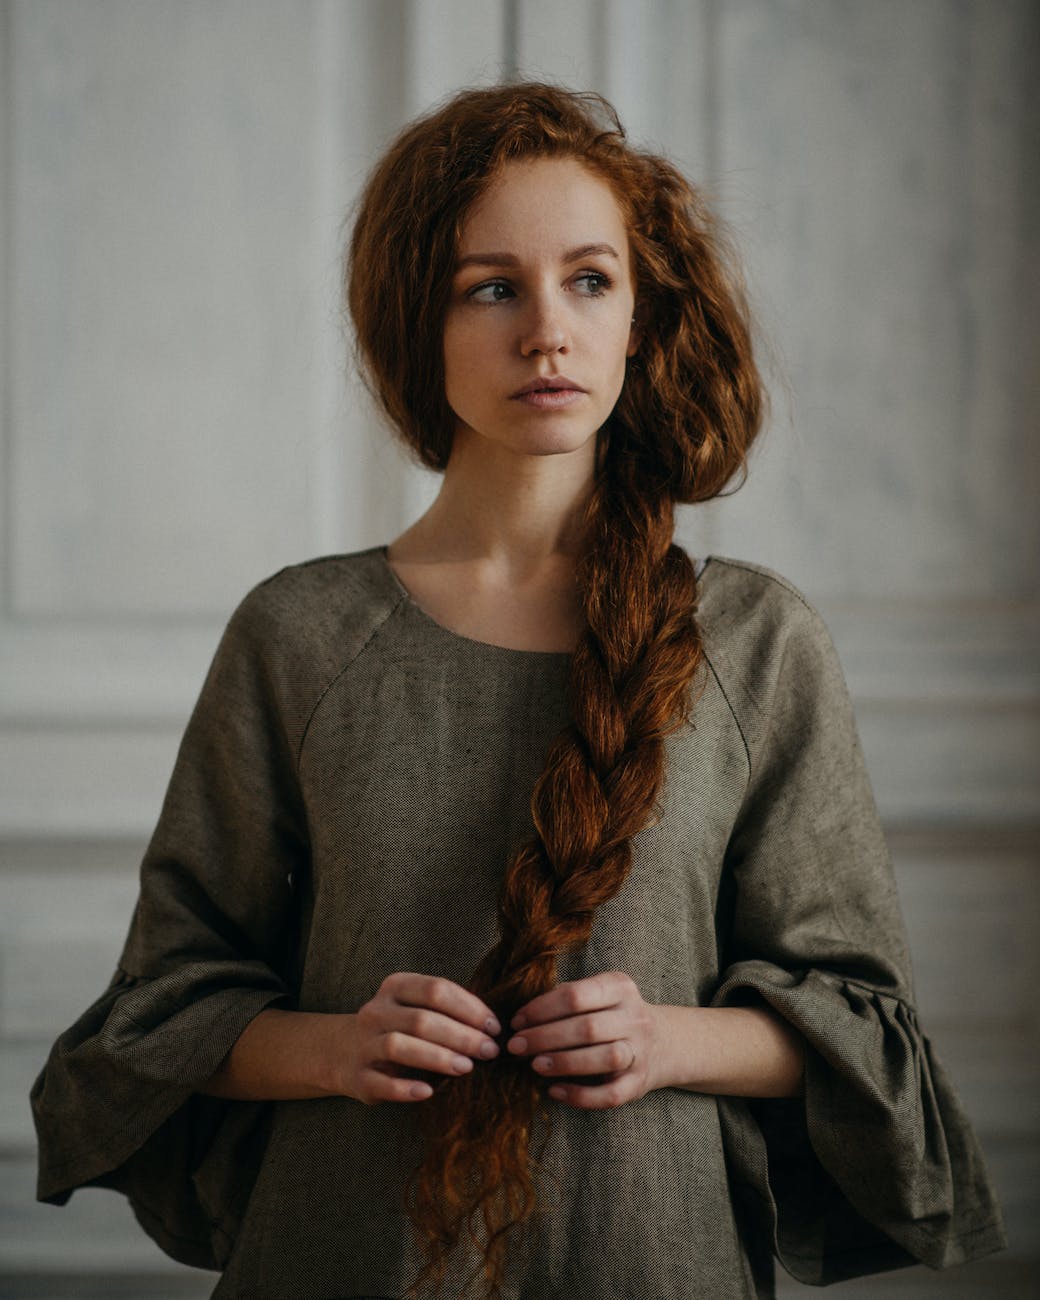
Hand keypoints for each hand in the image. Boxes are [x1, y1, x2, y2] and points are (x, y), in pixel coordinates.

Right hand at [347, 972, 501, 1104]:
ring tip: (466, 1067)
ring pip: (399, 1046)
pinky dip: (405, 1088)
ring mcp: (364, 1044)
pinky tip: (428, 1091)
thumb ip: (447, 1010)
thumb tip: (492, 1027)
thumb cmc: (396, 1027)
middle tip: (489, 1051)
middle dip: (461, 1035)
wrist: (342, 1051)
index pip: (436, 989)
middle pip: (421, 1019)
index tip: (494, 1027)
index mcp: (395, 987)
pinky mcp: (358, 1077)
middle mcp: (376, 1011)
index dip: (469, 1008)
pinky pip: (381, 1083)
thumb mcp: (414, 1007)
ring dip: (437, 1057)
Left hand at [506, 971, 662, 1109]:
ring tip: (535, 1066)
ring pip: (604, 1058)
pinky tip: (555, 1091)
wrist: (664, 1043)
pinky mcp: (639, 1082)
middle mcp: (634, 1017)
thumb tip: (523, 1018)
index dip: (541, 1009)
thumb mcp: (599, 995)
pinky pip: (611, 1094)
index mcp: (620, 988)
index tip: (517, 1022)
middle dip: (546, 1037)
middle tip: (516, 1046)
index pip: (576, 995)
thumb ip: (567, 1000)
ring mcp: (640, 1051)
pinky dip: (581, 1096)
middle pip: (588, 1027)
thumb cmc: (614, 1016)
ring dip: (565, 1062)